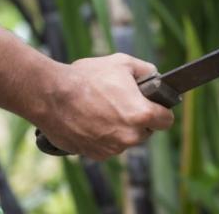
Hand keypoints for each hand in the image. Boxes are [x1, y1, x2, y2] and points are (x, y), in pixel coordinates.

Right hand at [34, 54, 173, 160]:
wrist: (52, 95)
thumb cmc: (88, 77)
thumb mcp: (123, 63)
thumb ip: (147, 71)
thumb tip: (156, 77)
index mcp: (141, 114)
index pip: (166, 121)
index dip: (162, 110)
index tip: (155, 105)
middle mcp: (129, 137)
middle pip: (146, 131)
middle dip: (139, 118)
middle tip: (123, 101)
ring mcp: (111, 149)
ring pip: (126, 139)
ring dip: (121, 127)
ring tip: (104, 107)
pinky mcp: (94, 155)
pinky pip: (108, 146)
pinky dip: (104, 135)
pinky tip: (92, 118)